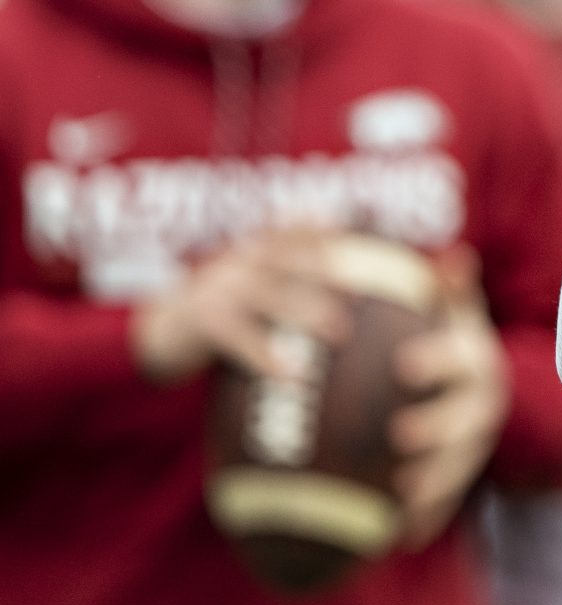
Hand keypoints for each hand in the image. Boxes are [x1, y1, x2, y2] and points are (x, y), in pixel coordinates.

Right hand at [131, 229, 348, 383]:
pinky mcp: (203, 321)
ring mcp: (219, 288)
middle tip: (359, 291)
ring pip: (266, 294)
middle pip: (283, 257)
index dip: (321, 230)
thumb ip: (288, 276)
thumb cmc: (222, 309)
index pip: (291, 233)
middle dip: (322, 269)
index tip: (353, 238)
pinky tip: (289, 373)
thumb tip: (345, 275)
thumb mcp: (251, 284)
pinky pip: (239, 336)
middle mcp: (238, 262)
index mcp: (254, 251)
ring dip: (304, 311)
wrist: (158, 331)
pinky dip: (265, 355)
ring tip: (340, 334)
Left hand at [388, 251, 510, 546]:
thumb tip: (456, 256)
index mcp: (477, 363)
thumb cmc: (448, 343)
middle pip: (465, 420)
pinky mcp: (464, 478)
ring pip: (460, 468)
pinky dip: (426, 519)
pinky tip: (397, 537)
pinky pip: (448, 502)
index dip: (437, 362)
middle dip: (437, 429)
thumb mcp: (454, 315)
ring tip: (401, 496)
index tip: (404, 365)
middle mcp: (482, 407)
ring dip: (435, 483)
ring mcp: (475, 446)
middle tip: (399, 434)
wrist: (479, 391)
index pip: (461, 360)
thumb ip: (449, 292)